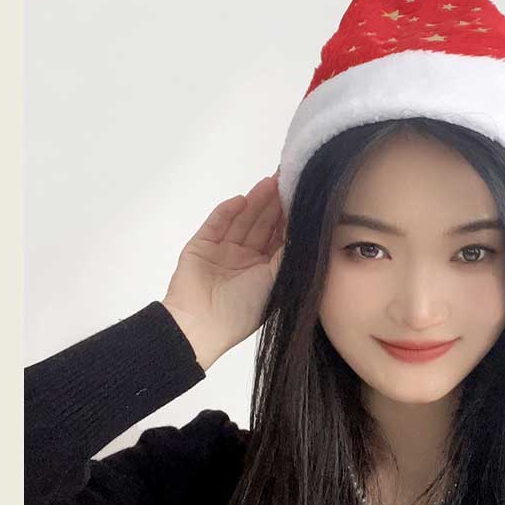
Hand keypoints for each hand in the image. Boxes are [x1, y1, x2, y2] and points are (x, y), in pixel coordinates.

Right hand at [164, 173, 286, 375]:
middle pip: (261, 225)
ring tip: (270, 182)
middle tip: (288, 179)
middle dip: (274, 203)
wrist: (200, 325)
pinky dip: (227, 212)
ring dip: (255, 202)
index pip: (279, 238)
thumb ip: (287, 253)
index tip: (302, 196)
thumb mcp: (275, 283)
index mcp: (264, 272)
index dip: (289, 218)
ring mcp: (222, 251)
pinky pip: (216, 224)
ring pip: (241, 220)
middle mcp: (244, 260)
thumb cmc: (242, 311)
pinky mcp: (201, 245)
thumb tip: (304, 228)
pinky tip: (241, 200)